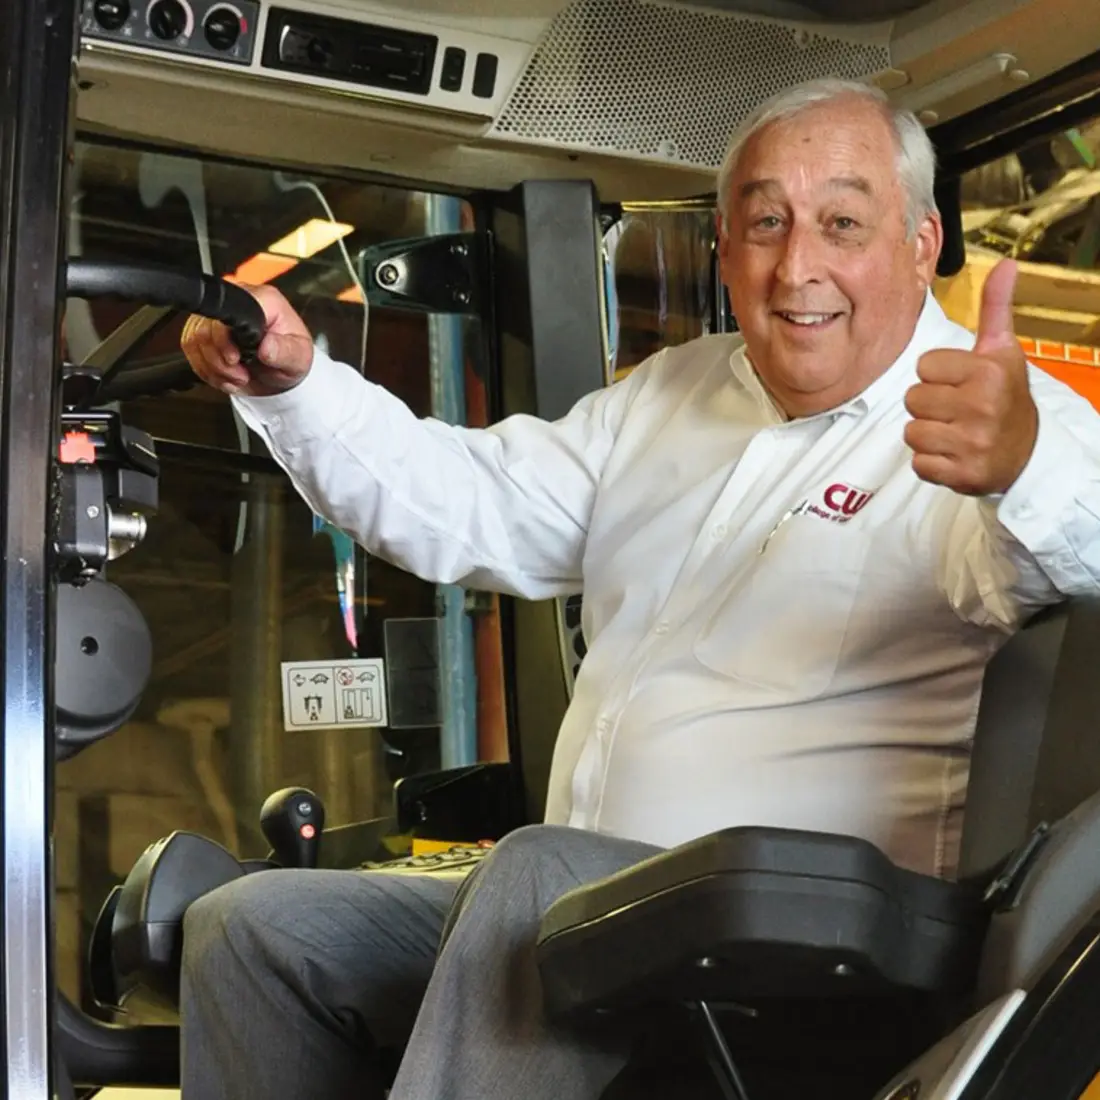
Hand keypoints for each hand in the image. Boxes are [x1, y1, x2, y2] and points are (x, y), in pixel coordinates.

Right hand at [181, 283, 313, 396]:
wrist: (281, 371)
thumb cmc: (291, 356)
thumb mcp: (298, 358)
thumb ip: (284, 351)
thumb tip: (267, 346)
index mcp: (262, 301)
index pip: (228, 312)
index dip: (225, 339)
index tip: (236, 359)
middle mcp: (238, 302)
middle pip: (205, 329)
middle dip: (221, 362)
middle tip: (241, 374)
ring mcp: (218, 315)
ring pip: (194, 340)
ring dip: (214, 368)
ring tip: (237, 376)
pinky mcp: (206, 329)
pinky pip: (190, 349)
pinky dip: (206, 369)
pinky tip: (225, 374)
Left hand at [904, 258, 1037, 495]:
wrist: (1028, 453)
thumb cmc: (1006, 397)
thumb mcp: (1003, 351)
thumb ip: (995, 308)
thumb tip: (1005, 264)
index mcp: (987, 372)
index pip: (923, 367)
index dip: (936, 376)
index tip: (960, 384)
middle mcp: (981, 406)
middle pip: (913, 399)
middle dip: (929, 406)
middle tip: (956, 410)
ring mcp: (973, 443)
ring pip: (912, 432)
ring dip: (927, 435)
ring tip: (954, 432)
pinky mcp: (963, 474)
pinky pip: (919, 464)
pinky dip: (931, 463)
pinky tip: (954, 455)